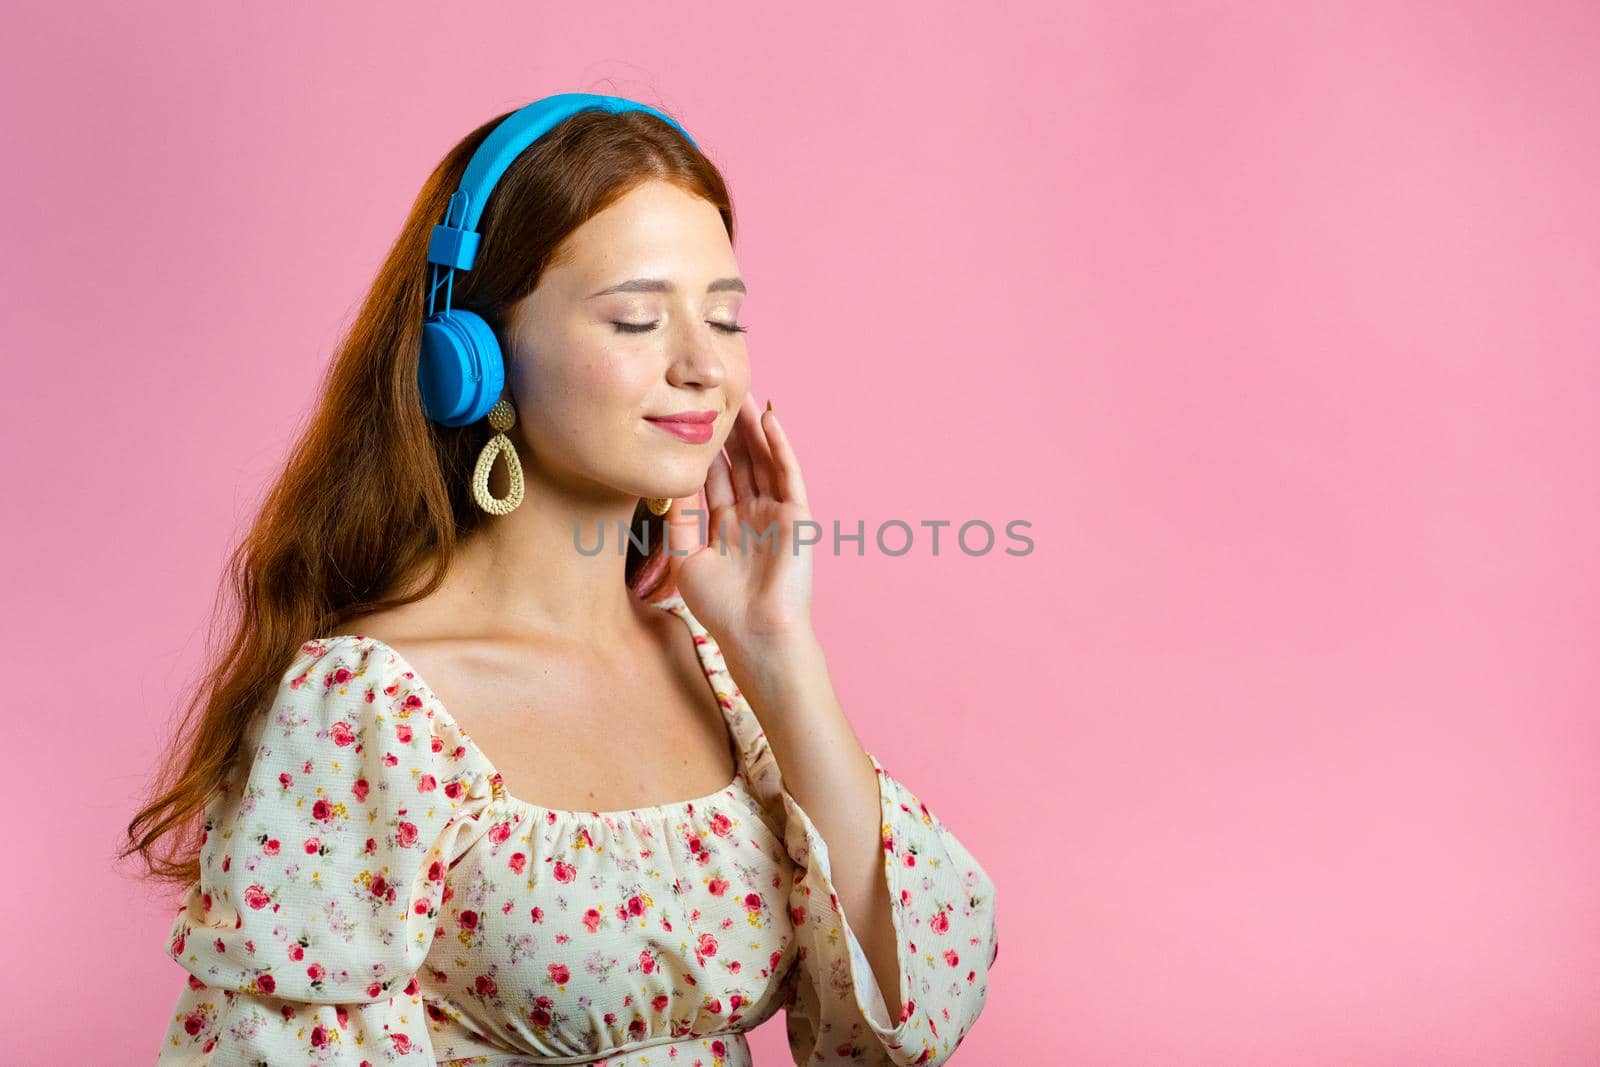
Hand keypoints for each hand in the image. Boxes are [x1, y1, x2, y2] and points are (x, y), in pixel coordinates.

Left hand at [663, 392, 814, 646]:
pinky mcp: (797, 517)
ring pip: (765, 461)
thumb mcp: (686, 559)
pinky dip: (780, 446)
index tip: (693, 420)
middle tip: (719, 396)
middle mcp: (754, 516)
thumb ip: (679, 520)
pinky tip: (769, 420)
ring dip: (756, 430)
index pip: (718, 478)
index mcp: (729, 526)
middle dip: (732, 432)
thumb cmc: (721, 609)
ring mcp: (777, 514)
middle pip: (743, 463)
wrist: (754, 635)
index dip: (708, 451)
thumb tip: (668, 482)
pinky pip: (788, 473)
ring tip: (744, 397)